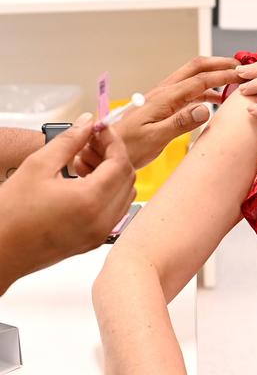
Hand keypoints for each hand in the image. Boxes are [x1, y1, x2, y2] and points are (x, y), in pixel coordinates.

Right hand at [0, 113, 134, 292]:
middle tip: (90, 142)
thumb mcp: (38, 166)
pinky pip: (115, 210)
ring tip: (82, 161)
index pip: (120, 162)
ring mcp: (101, 233)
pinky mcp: (95, 240)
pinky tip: (82, 181)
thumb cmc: (11, 213)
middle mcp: (102, 220)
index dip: (113, 140)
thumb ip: (68, 141)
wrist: (1, 251)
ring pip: (124, 194)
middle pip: (127, 178)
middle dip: (112, 155)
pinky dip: (107, 192)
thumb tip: (86, 122)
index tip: (100, 128)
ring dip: (111, 173)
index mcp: (90, 200)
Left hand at [75, 56, 238, 172]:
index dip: (223, 74)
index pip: (200, 80)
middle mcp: (163, 93)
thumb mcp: (155, 138)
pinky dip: (204, 91)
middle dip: (218, 64)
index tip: (242, 73)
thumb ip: (181, 122)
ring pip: (191, 78)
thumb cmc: (126, 146)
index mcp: (164, 98)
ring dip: (212, 76)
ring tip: (232, 80)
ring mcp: (162, 98)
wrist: (103, 150)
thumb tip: (206, 108)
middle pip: (195, 68)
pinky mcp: (160, 107)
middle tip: (240, 66)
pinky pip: (186, 92)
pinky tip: (213, 101)